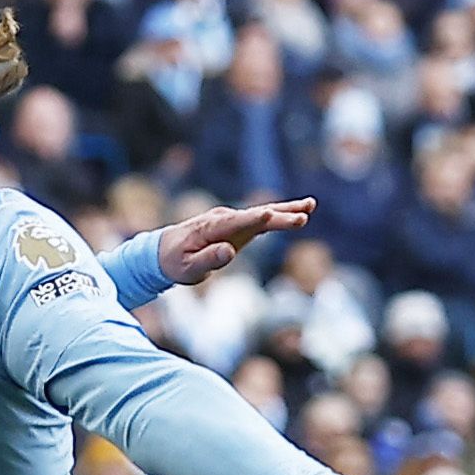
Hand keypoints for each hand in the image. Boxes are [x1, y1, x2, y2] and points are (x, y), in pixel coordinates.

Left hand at [158, 197, 313, 286]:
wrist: (164, 251)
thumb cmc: (175, 262)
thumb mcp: (187, 268)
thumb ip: (207, 259)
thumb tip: (229, 251)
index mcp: (208, 229)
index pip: (234, 223)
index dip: (252, 220)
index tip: (269, 215)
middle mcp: (222, 219)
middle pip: (254, 216)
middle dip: (278, 216)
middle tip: (302, 216)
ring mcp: (231, 219)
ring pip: (262, 213)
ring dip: (286, 210)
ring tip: (310, 205)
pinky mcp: (238, 224)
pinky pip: (262, 219)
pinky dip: (281, 214)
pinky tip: (302, 211)